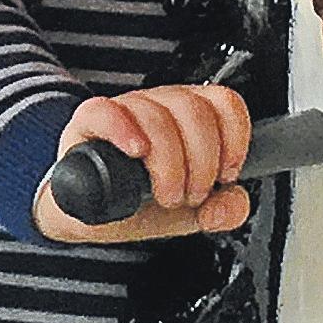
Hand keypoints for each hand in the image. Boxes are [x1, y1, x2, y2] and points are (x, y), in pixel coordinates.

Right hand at [33, 85, 252, 244]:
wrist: (94, 220)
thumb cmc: (139, 205)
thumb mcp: (191, 215)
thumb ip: (223, 211)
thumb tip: (232, 203)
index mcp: (189, 118)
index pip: (224, 102)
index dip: (234, 138)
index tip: (226, 173)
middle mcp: (159, 106)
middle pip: (195, 111)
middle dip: (201, 162)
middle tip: (191, 194)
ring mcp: (124, 110)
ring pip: (157, 116)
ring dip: (169, 163)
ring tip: (165, 194)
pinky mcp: (89, 121)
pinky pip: (106, 111)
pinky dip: (124, 131)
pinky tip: (136, 152)